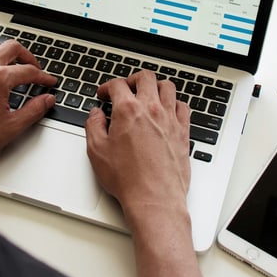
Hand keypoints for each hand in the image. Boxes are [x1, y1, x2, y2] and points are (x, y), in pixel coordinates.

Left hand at [0, 39, 56, 178]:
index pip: (28, 71)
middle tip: (34, 68)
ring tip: (11, 64)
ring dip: (4, 52)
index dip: (43, 77)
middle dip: (28, 57)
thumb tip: (47, 100)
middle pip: (12, 48)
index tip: (47, 82)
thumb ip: (34, 110)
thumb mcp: (10, 128)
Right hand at [85, 71, 206, 276]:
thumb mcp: (97, 151)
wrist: (154, 198)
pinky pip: (183, 106)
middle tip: (126, 88)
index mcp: (128, 111)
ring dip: (156, 86)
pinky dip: (174, 103)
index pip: (117, 85)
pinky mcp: (183, 131)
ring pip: (167, 86)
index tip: (104, 94)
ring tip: (148, 93)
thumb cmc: (127, 179)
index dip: (107, 86)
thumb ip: (93, 126)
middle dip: (132, 79)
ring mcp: (170, 119)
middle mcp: (151, 109)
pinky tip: (168, 109)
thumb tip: (95, 114)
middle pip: (145, 77)